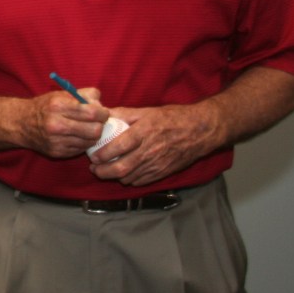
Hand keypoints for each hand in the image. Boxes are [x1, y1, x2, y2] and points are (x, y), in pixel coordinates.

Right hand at [22, 87, 108, 157]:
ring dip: (93, 135)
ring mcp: (56, 141)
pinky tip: (78, 136)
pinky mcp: (57, 152)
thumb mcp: (62, 94)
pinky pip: (81, 149)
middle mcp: (56, 124)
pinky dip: (83, 143)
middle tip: (97, 122)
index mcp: (58, 106)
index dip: (103, 113)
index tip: (103, 112)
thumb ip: (85, 94)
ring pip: (90, 142)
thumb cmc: (45, 106)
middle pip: (94, 130)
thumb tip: (101, 104)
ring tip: (88, 129)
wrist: (21, 123)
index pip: (92, 113)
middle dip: (100, 126)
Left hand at [89, 101, 222, 186]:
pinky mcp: (163, 172)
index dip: (102, 154)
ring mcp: (157, 164)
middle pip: (121, 168)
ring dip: (114, 177)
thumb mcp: (148, 111)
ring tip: (105, 171)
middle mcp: (150, 150)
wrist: (200, 131)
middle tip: (94, 168)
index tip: (93, 155)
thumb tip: (103, 113)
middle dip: (103, 171)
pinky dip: (129, 180)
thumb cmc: (173, 118)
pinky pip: (141, 181)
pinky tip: (124, 174)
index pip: (118, 147)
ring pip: (129, 177)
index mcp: (144, 132)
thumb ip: (124, 113)